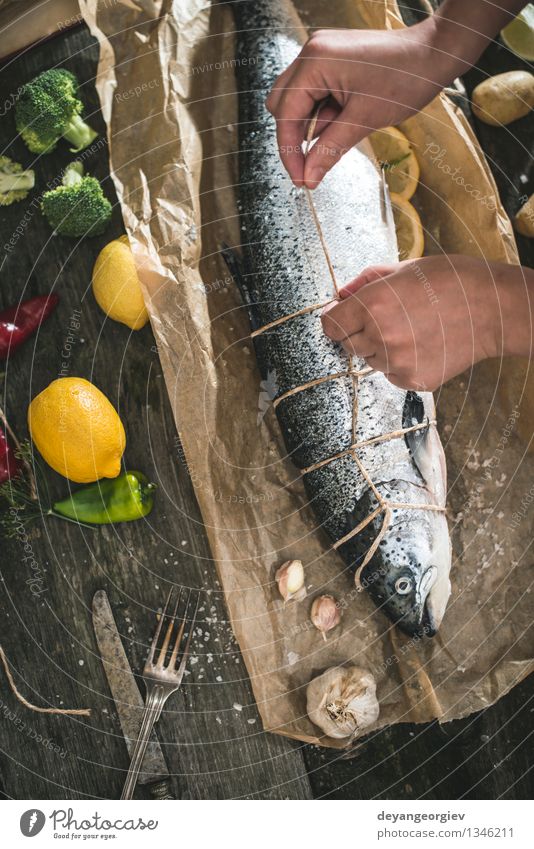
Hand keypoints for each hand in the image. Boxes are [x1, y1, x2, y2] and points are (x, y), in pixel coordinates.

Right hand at [266, 21, 455, 187]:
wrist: (434, 54)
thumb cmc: (406, 77)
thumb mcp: (364, 120)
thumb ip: (330, 149)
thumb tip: (309, 176)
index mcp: (316, 62)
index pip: (286, 114)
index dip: (290, 152)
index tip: (300, 179)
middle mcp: (313, 53)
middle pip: (282, 105)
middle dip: (295, 137)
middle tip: (312, 166)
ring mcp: (322, 54)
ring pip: (297, 101)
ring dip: (312, 125)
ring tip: (343, 132)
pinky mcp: (333, 61)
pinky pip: (315, 93)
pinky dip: (324, 114)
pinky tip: (344, 120)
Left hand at [321, 256, 533, 391]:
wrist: (493, 309)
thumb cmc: (451, 281)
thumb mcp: (405, 269)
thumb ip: (366, 282)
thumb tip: (340, 296)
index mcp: (373, 304)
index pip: (330, 325)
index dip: (334, 319)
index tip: (341, 316)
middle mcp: (380, 336)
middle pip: (347, 345)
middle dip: (359, 332)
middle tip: (388, 318)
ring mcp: (397, 362)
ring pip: (371, 360)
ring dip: (381, 348)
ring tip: (412, 329)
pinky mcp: (414, 380)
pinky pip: (392, 375)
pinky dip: (400, 364)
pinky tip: (423, 345)